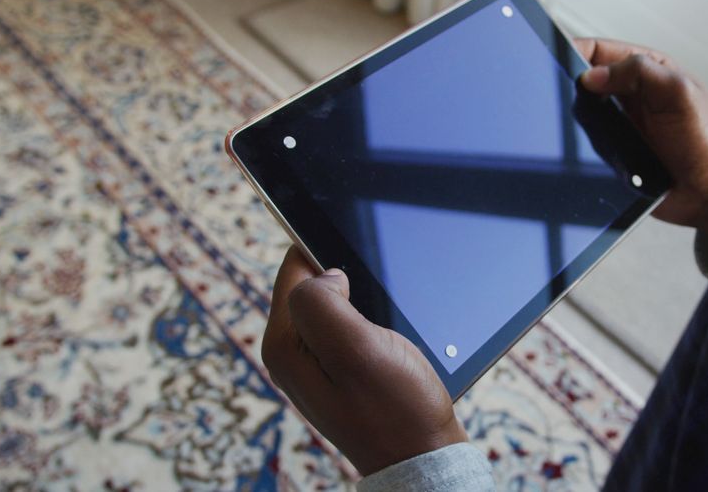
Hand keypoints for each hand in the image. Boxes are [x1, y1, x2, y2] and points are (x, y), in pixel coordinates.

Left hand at [262, 247, 466, 474]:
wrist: (423, 454)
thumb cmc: (395, 408)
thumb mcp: (355, 349)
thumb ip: (322, 303)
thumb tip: (325, 274)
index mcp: (284, 344)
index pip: (294, 267)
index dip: (327, 254)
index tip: (361, 267)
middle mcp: (292, 354)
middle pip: (313, 285)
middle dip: (348, 283)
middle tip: (377, 309)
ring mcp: (316, 364)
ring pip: (336, 305)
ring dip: (363, 305)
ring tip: (384, 332)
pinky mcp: (341, 370)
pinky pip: (351, 327)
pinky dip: (371, 324)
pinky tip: (388, 343)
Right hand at [575, 38, 707, 237]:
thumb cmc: (705, 143)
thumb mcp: (680, 94)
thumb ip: (641, 72)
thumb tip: (592, 75)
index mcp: (647, 71)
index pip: (600, 50)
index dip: (575, 50)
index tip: (556, 59)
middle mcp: (630, 94)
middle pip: (585, 79)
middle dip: (568, 84)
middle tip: (556, 93)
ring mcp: (619, 123)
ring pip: (581, 111)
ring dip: (574, 116)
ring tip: (568, 123)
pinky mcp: (613, 151)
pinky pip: (585, 140)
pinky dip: (579, 141)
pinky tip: (577, 146)